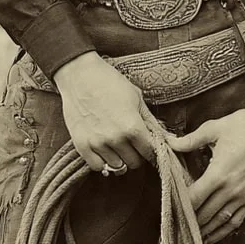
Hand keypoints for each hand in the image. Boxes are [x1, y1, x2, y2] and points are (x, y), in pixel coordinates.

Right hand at [54, 51, 155, 173]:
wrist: (79, 76)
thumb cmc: (109, 82)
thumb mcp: (136, 98)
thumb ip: (150, 121)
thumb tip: (165, 138)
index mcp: (133, 126)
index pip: (150, 152)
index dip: (152, 150)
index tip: (148, 146)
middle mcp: (116, 139)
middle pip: (134, 163)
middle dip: (137, 154)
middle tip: (133, 145)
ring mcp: (98, 144)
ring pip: (117, 167)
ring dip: (120, 158)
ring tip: (118, 146)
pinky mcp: (82, 145)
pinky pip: (97, 167)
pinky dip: (102, 162)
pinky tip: (104, 151)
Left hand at [168, 95, 244, 242]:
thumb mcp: (215, 128)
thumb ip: (190, 140)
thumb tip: (170, 143)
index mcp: (218, 173)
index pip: (194, 198)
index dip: (181, 206)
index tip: (171, 210)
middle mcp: (231, 189)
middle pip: (205, 214)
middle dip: (190, 222)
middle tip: (177, 227)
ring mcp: (244, 196)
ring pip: (220, 221)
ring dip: (206, 231)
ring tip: (193, 238)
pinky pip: (237, 220)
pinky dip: (224, 231)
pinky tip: (215, 235)